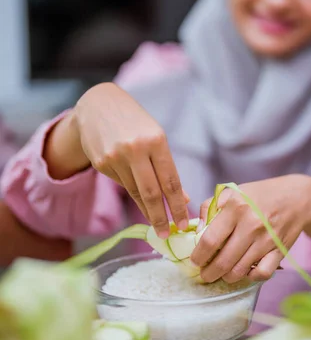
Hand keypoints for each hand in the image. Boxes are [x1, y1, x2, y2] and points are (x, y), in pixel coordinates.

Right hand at [48, 83, 188, 236]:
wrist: (98, 105)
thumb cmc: (135, 121)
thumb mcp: (156, 137)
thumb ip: (167, 168)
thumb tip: (183, 198)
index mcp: (155, 140)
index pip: (170, 180)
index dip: (177, 205)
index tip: (183, 223)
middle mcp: (135, 149)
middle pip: (151, 193)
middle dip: (160, 217)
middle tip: (166, 234)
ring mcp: (115, 157)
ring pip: (135, 191)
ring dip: (147, 209)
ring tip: (156, 222)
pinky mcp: (101, 163)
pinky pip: (121, 184)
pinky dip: (132, 191)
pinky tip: (137, 194)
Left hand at [192, 175, 310, 282]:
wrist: (296, 197)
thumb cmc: (259, 195)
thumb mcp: (232, 192)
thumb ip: (210, 208)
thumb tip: (197, 231)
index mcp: (236, 207)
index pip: (210, 240)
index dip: (198, 256)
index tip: (195, 261)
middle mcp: (251, 224)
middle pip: (223, 261)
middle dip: (209, 273)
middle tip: (205, 274)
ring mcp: (267, 240)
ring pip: (240, 271)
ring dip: (226, 277)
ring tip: (222, 273)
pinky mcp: (280, 251)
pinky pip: (261, 274)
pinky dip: (250, 277)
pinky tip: (245, 271)